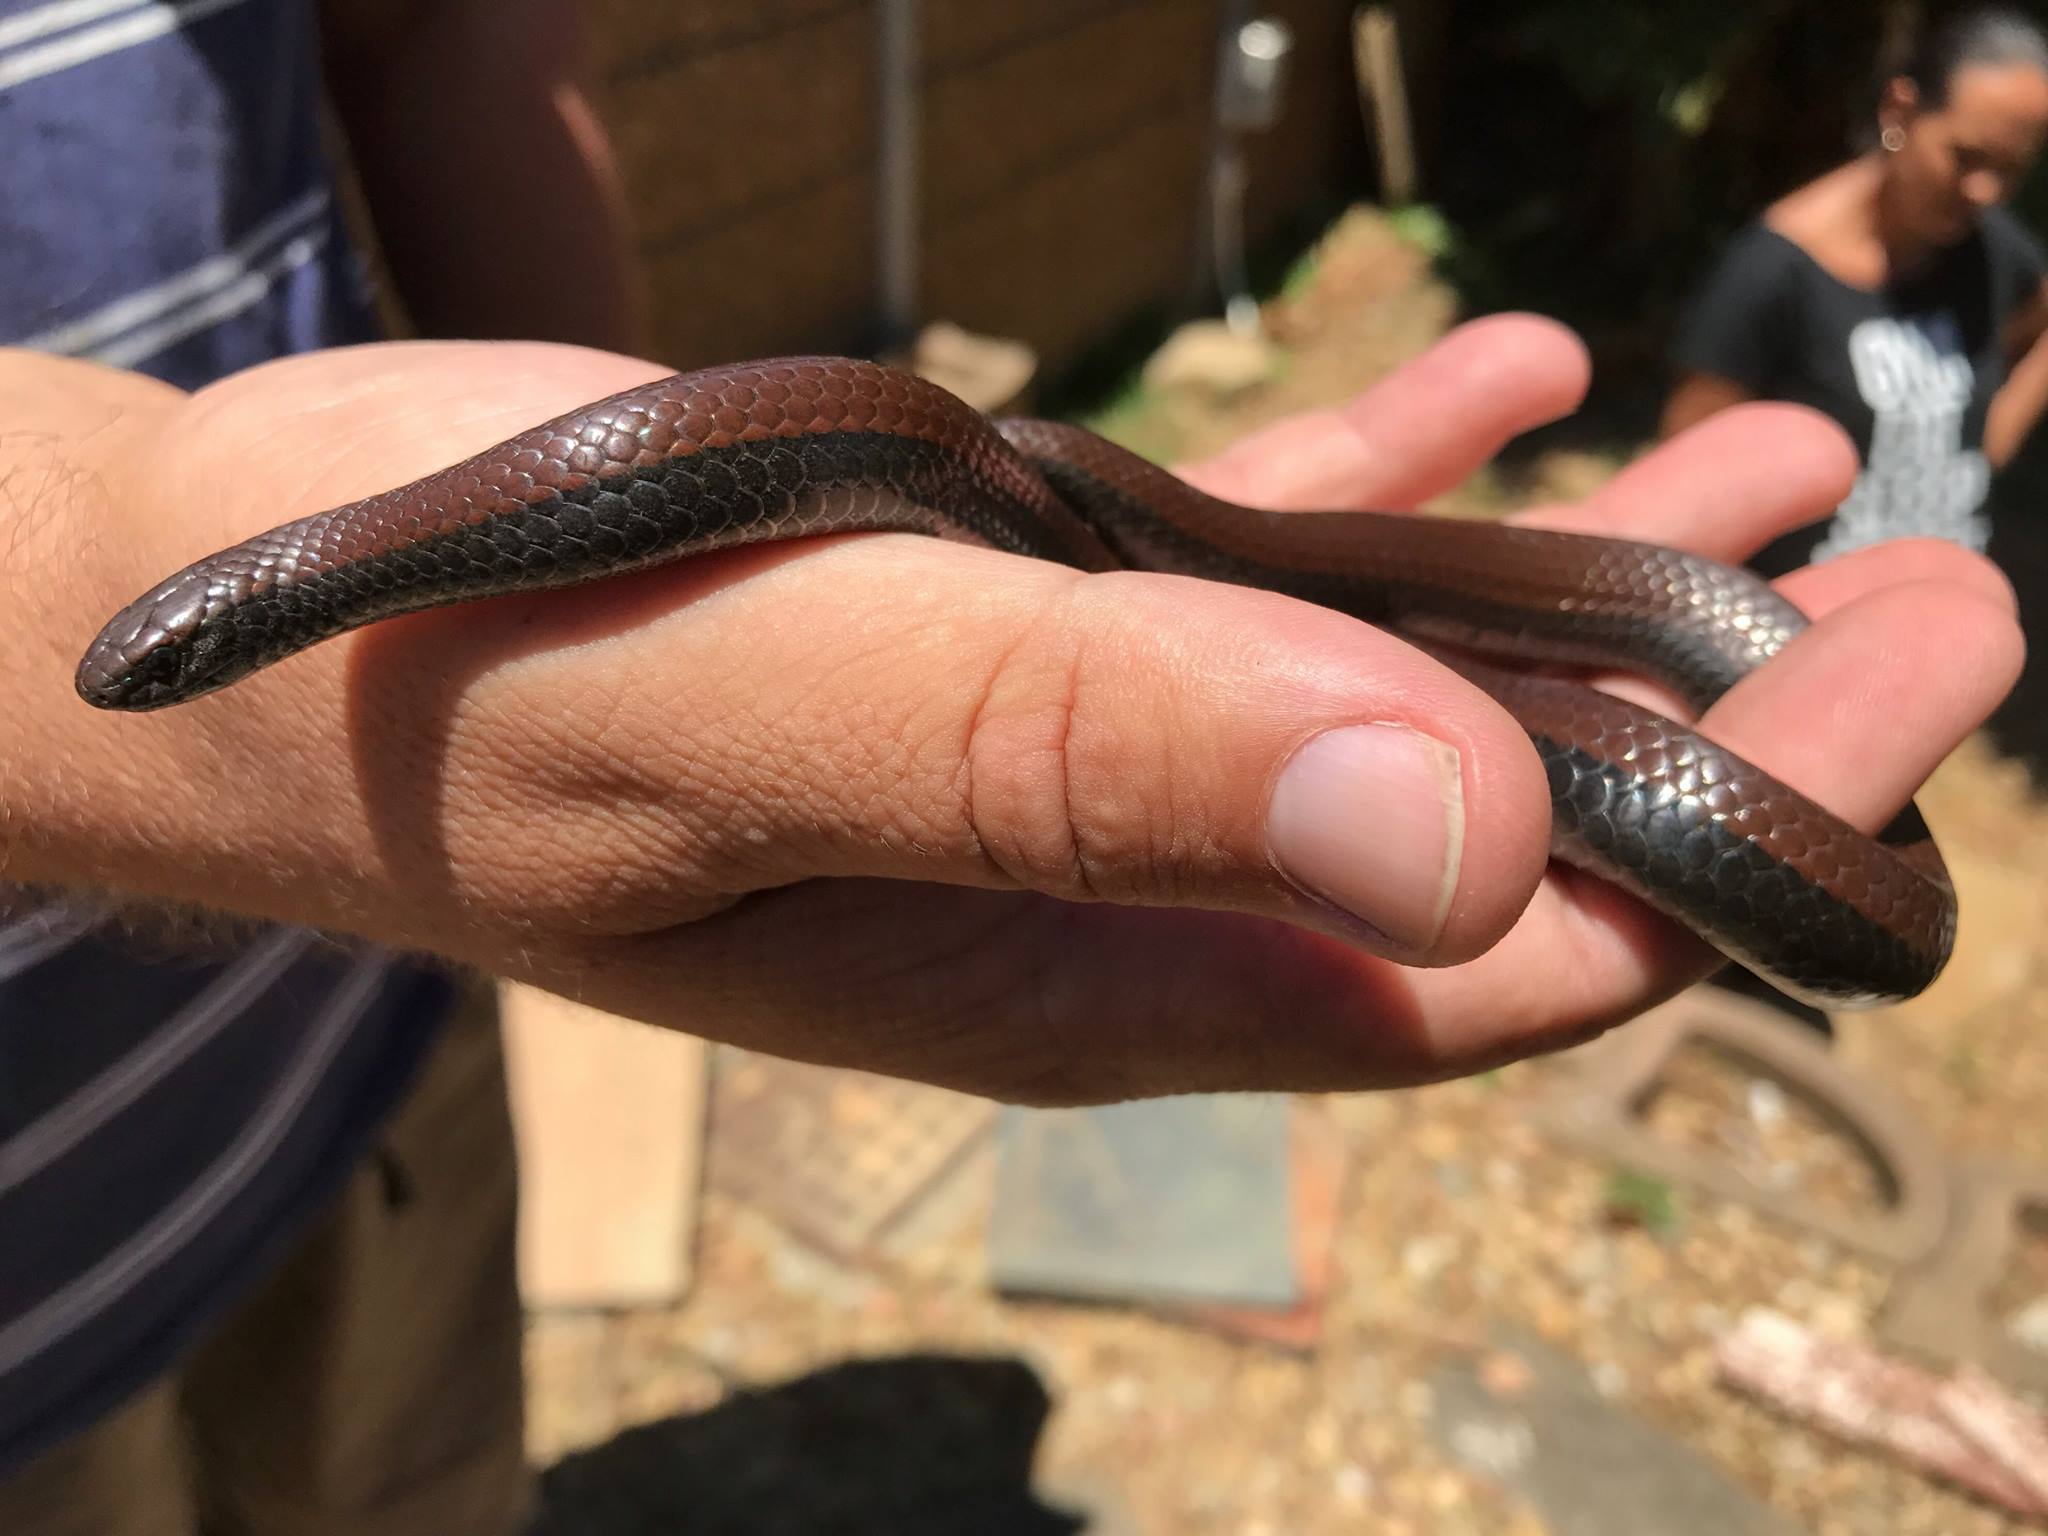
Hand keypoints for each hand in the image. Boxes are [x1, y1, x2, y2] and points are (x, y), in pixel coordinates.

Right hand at [1, 318, 2018, 1101]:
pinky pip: (1243, 577)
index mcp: (1093, 963)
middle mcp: (1107, 887)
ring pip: (1391, 699)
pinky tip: (1489, 385)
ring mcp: (1058, 762)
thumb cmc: (465, 681)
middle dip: (1729, 722)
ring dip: (1590, 598)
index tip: (1925, 665)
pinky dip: (1388, 487)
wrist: (260, 636)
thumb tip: (1462, 829)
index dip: (1743, 832)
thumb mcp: (767, 702)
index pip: (1503, 947)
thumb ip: (1082, 759)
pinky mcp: (992, 635)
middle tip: (1933, 572)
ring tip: (1763, 466)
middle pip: (1497, 836)